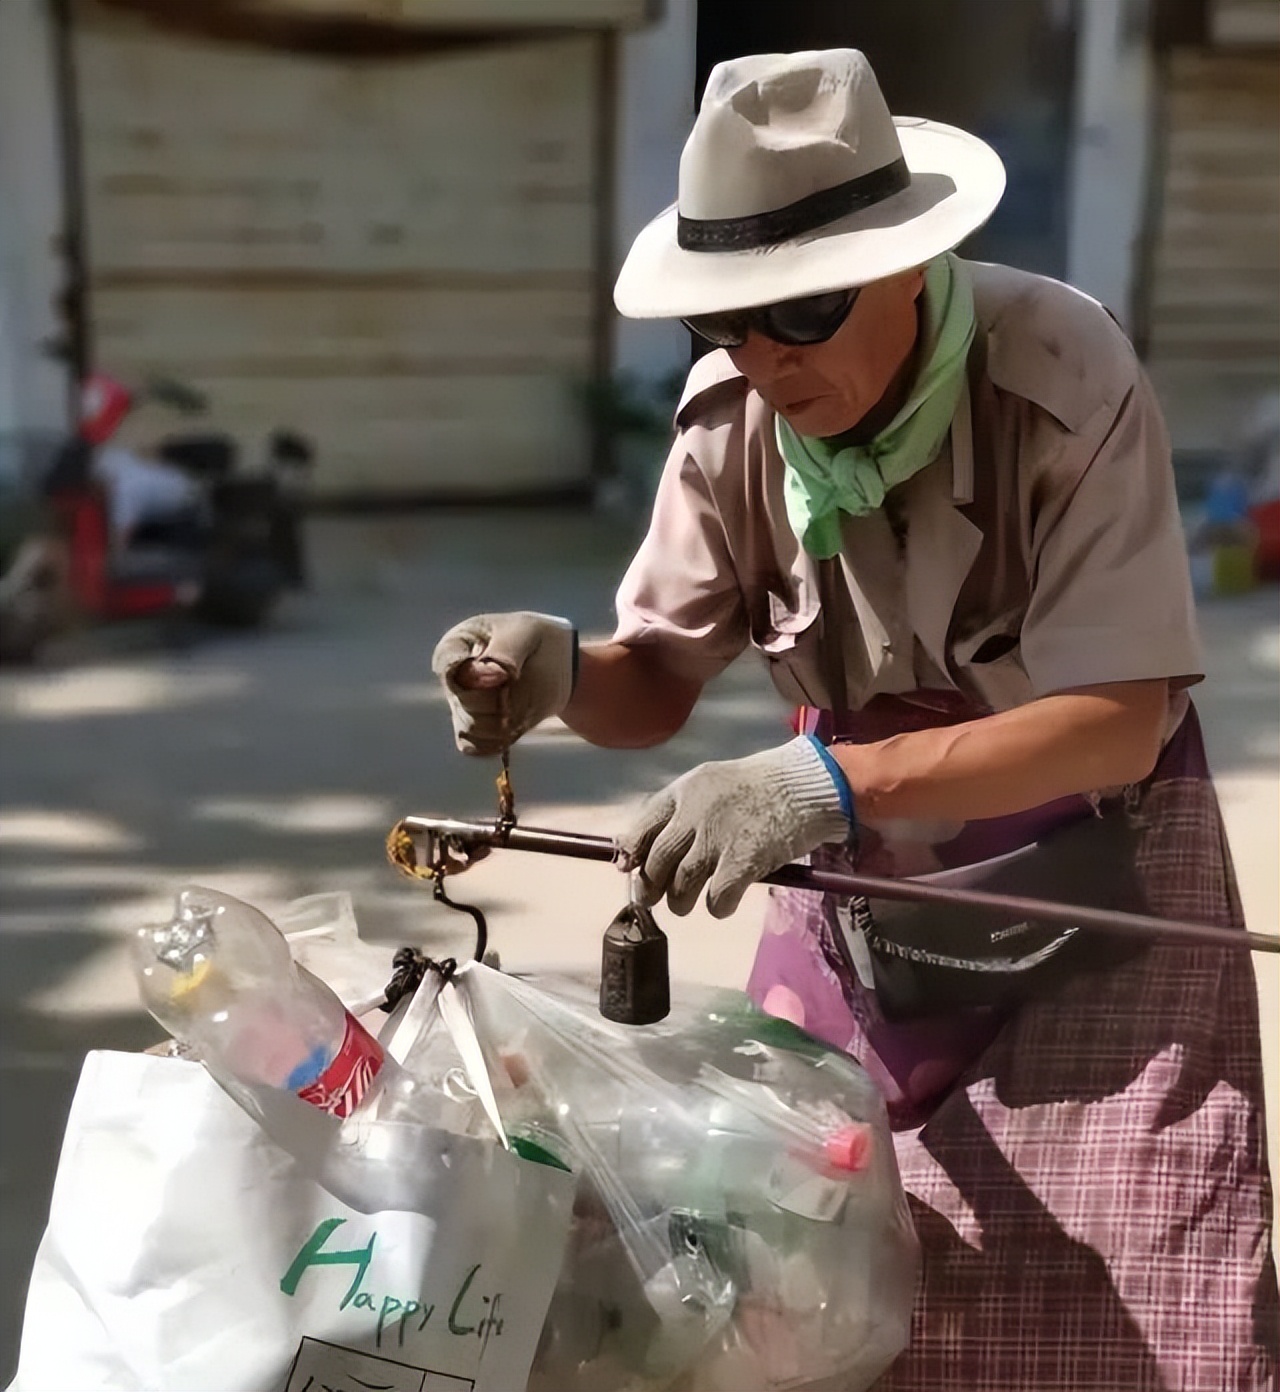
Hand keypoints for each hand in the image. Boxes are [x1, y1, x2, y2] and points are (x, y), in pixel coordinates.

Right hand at [432, 612, 575, 754]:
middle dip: (499, 699)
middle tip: (522, 685)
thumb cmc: (535, 639)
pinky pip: (479, 746)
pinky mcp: (474, 732)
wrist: (556, 663)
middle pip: (465, 703)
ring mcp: (460, 708)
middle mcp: (452, 680)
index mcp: (455, 646)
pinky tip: (519, 722)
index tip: (507, 675)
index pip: (449, 668)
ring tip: (525, 699)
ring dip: (505, 720)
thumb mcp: (525, 633)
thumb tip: (493, 675)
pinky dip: (502, 739)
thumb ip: (506, 652)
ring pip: (472, 728)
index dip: (479, 676)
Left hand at [617, 736, 852, 917]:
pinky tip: (723, 903)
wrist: (805, 785)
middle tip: (654, 899)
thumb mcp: (711, 783)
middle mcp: (695, 814)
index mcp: (684, 791)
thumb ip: (679, 810)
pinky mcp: (744, 862)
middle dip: (650, 887)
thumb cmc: (759, 786)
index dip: (631, 852)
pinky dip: (717, 907)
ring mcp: (719, 839)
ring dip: (680, 902)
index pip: (642, 826)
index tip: (628, 868)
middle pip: (657, 862)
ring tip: (688, 902)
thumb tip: (641, 850)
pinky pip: (717, 900)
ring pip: (681, 886)